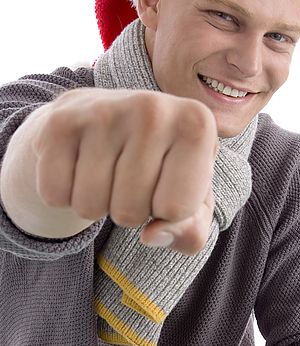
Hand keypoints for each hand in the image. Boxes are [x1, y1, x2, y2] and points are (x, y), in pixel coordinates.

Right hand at [31, 88, 218, 253]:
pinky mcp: (61, 120)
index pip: (176, 209)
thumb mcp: (192, 201)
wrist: (108, 119)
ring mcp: (104, 110)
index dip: (168, 213)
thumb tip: (152, 236)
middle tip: (133, 180)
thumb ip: (190, 232)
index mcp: (198, 125)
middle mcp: (154, 109)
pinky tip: (80, 166)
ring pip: (90, 207)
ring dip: (96, 206)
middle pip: (130, 212)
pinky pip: (55, 194)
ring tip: (109, 172)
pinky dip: (65, 195)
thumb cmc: (161, 167)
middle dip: (131, 212)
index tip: (167, 184)